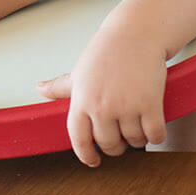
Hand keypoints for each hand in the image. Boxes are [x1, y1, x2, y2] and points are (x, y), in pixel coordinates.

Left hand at [37, 32, 166, 166]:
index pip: (78, 139)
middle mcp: (101, 106)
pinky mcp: (150, 104)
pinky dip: (156, 135)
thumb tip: (40, 88)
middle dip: (116, 146)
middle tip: (121, 138)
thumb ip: (60, 86)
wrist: (137, 33)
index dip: (86, 154)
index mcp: (81, 100)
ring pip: (134, 141)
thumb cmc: (107, 51)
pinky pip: (154, 135)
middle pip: (109, 144)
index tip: (94, 161)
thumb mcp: (80, 70)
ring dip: (138, 139)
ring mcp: (126, 106)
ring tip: (137, 125)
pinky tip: (153, 127)